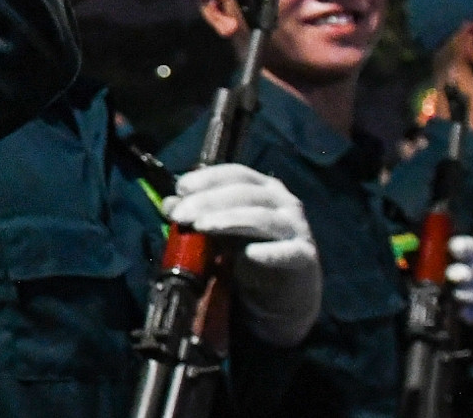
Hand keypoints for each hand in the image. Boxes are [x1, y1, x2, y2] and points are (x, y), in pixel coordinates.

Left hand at [166, 163, 321, 346]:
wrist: (282, 300)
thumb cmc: (250, 258)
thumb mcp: (220, 234)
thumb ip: (197, 217)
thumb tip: (168, 203)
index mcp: (263, 189)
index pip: (236, 173)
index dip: (208, 178)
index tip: (181, 188)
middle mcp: (283, 203)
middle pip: (244, 193)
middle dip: (208, 201)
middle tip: (180, 214)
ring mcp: (296, 228)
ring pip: (261, 218)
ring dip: (229, 220)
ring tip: (202, 227)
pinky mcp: (304, 258)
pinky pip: (286, 252)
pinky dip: (266, 253)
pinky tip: (246, 255)